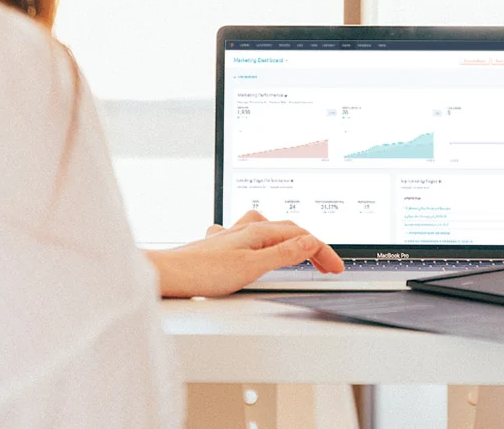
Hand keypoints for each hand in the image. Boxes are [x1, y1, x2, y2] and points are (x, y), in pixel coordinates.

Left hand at [145, 211, 344, 297]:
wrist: (167, 274)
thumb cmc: (202, 272)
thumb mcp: (252, 266)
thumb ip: (283, 254)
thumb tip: (310, 242)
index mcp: (257, 231)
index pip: (301, 236)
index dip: (322, 252)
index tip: (336, 267)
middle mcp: (245, 229)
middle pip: (288, 230)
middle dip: (311, 245)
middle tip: (326, 265)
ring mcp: (232, 236)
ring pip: (268, 229)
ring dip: (288, 238)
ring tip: (299, 249)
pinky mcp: (220, 247)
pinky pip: (249, 236)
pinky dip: (263, 241)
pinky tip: (256, 247)